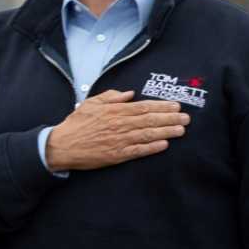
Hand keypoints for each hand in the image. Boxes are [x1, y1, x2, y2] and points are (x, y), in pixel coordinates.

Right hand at [45, 89, 188, 170]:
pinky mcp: (117, 155)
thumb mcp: (91, 103)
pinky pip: (138, 151)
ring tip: (181, 130)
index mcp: (115, 111)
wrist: (62, 145)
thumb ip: (111, 97)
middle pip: (150, 119)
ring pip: (148, 134)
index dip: (162, 106)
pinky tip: (164, 144)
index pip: (143, 107)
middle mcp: (120, 124)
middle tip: (186, 118)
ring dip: (167, 131)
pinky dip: (152, 147)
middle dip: (170, 118)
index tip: (176, 106)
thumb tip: (129, 94)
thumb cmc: (76, 124)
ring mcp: (119, 140)